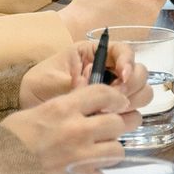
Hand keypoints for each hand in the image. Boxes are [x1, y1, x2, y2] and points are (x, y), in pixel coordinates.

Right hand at [0, 73, 143, 173]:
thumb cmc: (6, 143)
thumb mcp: (33, 115)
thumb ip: (62, 111)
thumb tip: (85, 111)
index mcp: (62, 109)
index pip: (103, 93)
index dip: (115, 97)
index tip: (118, 102)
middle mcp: (77, 131)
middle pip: (117, 123)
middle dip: (116, 126)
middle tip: (109, 131)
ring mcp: (81, 159)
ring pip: (116, 151)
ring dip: (109, 152)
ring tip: (96, 155)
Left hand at [19, 40, 147, 110]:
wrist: (31, 116)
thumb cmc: (38, 89)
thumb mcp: (49, 81)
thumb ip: (71, 83)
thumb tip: (89, 86)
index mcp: (94, 55)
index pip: (124, 51)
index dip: (128, 61)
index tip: (122, 75)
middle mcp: (109, 72)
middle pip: (140, 73)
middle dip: (132, 85)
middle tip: (116, 99)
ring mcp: (114, 93)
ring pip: (142, 94)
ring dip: (132, 102)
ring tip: (111, 113)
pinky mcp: (114, 113)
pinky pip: (132, 113)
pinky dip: (127, 117)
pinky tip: (111, 123)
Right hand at [60, 0, 173, 35]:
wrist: (71, 31)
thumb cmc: (94, 7)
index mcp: (150, 9)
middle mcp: (149, 25)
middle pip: (153, 0)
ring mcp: (139, 35)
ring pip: (142, 11)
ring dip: (132, 5)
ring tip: (111, 4)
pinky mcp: (128, 40)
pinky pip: (132, 22)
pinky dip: (123, 16)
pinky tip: (109, 15)